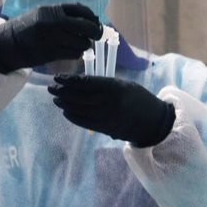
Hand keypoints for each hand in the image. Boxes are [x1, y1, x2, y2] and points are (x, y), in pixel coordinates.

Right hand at [0, 4, 102, 73]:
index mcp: (51, 10)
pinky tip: (73, 52)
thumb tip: (86, 19)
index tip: (96, 21)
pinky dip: (77, 53)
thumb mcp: (42, 15)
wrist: (6, 44)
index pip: (80, 10)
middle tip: (97, 35)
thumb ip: (61, 15)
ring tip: (80, 45)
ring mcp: (52, 38)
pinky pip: (73, 54)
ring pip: (81, 42)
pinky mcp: (51, 53)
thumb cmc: (26, 29)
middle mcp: (53, 22)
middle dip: (95, 31)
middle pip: (85, 26)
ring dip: (84, 45)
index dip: (92, 16)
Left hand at [50, 75, 175, 147]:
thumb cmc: (139, 99)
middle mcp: (110, 103)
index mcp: (115, 88)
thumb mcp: (125, 85)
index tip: (58, 77)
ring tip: (57, 99)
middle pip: (80, 96)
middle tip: (52, 88)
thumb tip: (81, 83)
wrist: (154, 122)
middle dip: (63, 92)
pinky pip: (85, 123)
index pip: (87, 83)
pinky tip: (66, 112)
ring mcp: (108, 117)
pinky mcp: (106, 129)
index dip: (70, 80)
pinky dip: (74, 117)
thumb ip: (105, 84)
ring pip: (80, 109)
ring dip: (66, 104)